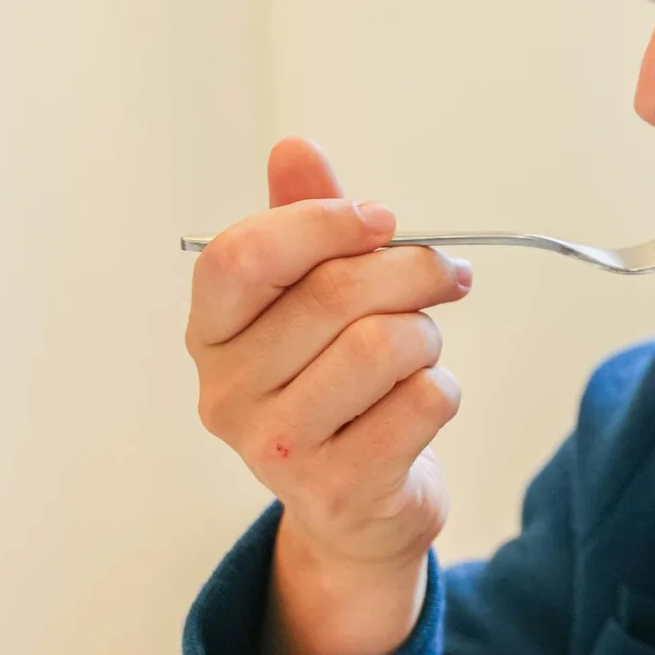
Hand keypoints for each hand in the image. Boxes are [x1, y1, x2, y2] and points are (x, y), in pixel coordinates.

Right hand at [186, 137, 471, 654]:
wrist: (357, 506)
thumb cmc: (337, 381)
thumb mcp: (312, 296)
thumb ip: (304, 220)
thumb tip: (294, 148)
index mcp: (210, 332)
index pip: (242, 255)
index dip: (322, 223)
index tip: (381, 220)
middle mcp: (226, 393)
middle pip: (335, 293)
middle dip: (411, 271)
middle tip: (444, 277)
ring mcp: (276, 449)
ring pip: (386, 345)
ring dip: (427, 335)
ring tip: (419, 350)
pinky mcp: (338, 489)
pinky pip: (423, 400)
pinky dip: (443, 389)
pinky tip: (419, 405)